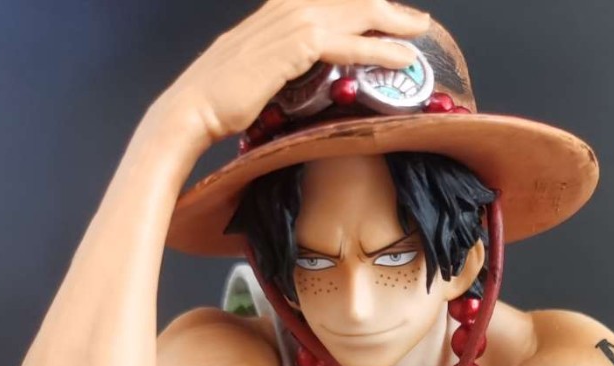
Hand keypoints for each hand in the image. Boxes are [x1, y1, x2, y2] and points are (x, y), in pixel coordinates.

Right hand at [149, 0, 432, 145]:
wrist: (194, 107)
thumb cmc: (220, 97)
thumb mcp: (257, 68)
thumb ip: (284, 60)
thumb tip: (306, 70)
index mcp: (277, 10)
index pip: (332, 0)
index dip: (364, 7)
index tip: (389, 16)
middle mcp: (286, 8)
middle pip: (349, 0)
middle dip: (387, 9)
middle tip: (417, 22)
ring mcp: (291, 24)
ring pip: (355, 14)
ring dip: (392, 23)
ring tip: (419, 33)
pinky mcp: (296, 47)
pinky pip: (348, 44)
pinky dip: (379, 49)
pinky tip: (402, 57)